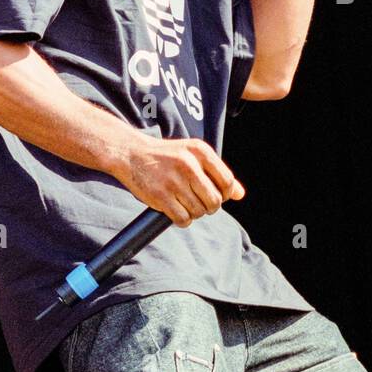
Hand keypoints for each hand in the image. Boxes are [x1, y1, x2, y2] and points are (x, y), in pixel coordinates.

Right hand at [117, 136, 245, 227]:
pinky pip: (183, 219)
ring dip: (194, 213)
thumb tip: (240, 195)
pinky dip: (182, 220)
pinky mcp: (160, 195)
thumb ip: (217, 173)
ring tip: (184, 204)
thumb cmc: (167, 157)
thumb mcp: (193, 156)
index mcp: (200, 151)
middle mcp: (189, 164)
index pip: (227, 181)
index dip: (224, 194)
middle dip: (209, 207)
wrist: (131, 154)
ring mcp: (174, 180)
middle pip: (214, 200)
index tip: (214, 195)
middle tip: (199, 203)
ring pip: (199, 211)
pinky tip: (176, 211)